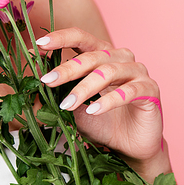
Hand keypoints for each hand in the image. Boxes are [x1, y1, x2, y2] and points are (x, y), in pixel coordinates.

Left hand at [37, 28, 163, 165]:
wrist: (129, 147)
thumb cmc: (100, 121)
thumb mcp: (73, 103)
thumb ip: (59, 86)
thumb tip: (33, 68)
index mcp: (101, 53)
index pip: (81, 37)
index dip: (60, 38)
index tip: (40, 44)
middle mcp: (120, 57)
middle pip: (91, 56)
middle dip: (67, 69)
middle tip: (48, 81)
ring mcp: (137, 71)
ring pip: (107, 72)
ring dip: (84, 89)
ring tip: (67, 105)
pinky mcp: (150, 90)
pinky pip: (128, 91)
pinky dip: (108, 101)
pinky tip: (93, 111)